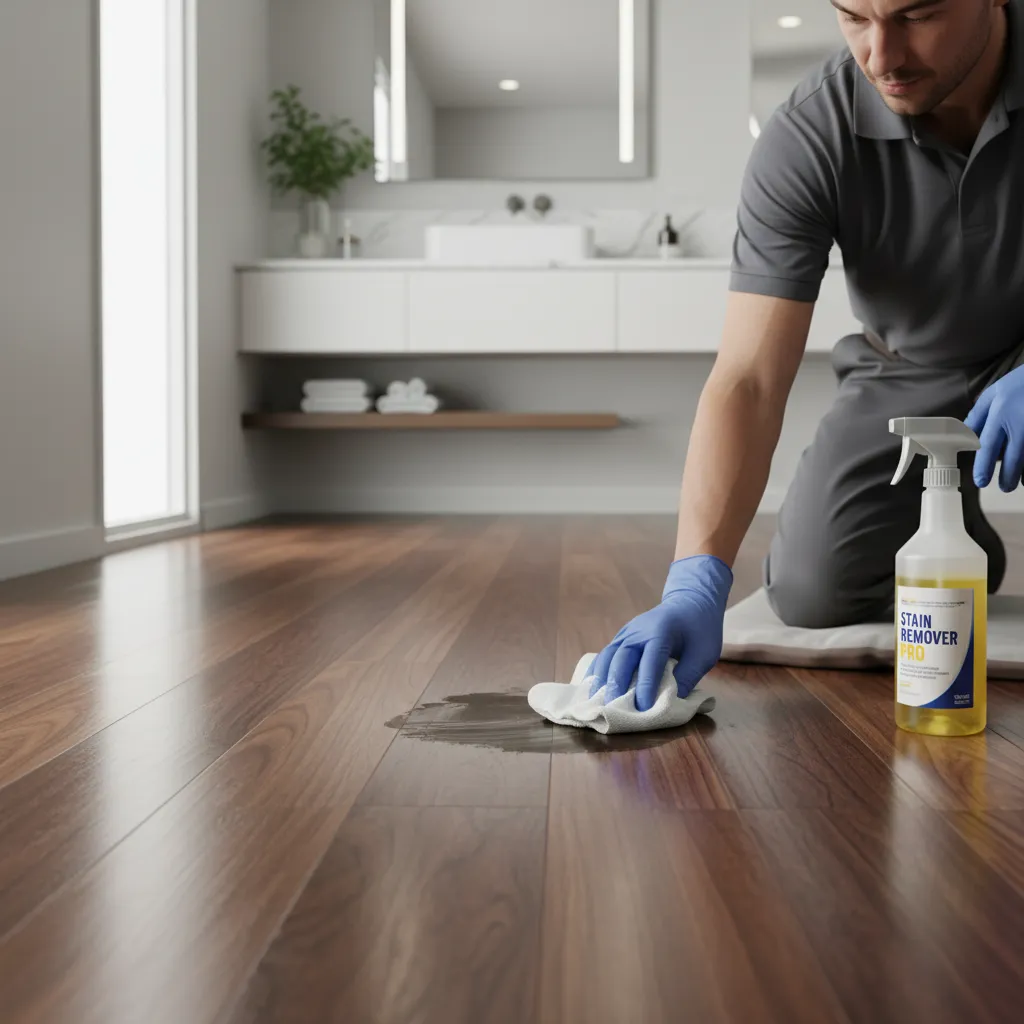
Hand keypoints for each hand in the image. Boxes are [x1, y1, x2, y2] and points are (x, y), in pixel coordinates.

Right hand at [586, 555, 733, 711]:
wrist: (689, 604)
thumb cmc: (700, 630)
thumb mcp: (704, 654)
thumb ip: (688, 677)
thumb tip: (670, 703)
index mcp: (662, 632)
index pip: (651, 661)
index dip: (646, 685)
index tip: (644, 709)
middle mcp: (639, 630)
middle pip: (622, 658)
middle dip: (617, 684)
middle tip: (613, 709)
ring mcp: (626, 632)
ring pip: (608, 656)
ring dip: (601, 679)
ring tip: (597, 702)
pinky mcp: (620, 638)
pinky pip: (605, 655)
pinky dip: (596, 672)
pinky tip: (591, 689)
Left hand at [966, 364, 1023, 491]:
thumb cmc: (1021, 382)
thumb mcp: (995, 391)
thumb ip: (979, 414)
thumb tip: (965, 434)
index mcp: (1000, 413)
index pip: (987, 446)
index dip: (983, 467)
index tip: (981, 482)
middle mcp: (1020, 423)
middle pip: (1013, 459)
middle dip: (1008, 477)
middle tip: (1004, 488)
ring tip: (1019, 483)